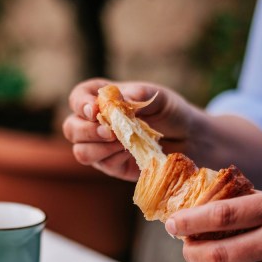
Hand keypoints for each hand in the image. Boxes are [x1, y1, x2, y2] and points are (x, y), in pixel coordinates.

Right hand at [62, 78, 192, 180]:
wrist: (190, 138)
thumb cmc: (171, 112)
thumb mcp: (158, 97)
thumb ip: (136, 96)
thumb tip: (118, 99)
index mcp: (102, 98)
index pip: (78, 98)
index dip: (81, 104)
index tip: (95, 110)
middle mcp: (96, 122)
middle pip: (71, 127)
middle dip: (87, 131)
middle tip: (110, 133)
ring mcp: (101, 146)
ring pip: (80, 151)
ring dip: (98, 148)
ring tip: (122, 143)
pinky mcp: (112, 165)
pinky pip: (101, 164)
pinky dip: (114, 158)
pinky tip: (130, 152)